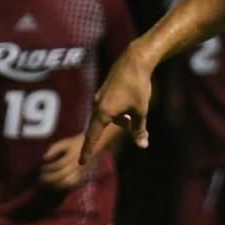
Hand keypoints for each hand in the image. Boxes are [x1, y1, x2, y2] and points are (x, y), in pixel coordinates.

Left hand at [39, 135, 90, 188]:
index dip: (48, 168)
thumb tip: (44, 158)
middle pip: (61, 175)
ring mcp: (80, 172)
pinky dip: (65, 186)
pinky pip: (74, 184)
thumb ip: (53, 149)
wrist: (92, 146)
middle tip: (41, 179)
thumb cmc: (75, 143)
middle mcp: (76, 166)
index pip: (58, 165)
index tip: (41, 169)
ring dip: (57, 184)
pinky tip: (58, 185)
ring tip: (48, 184)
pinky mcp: (83, 176)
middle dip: (50, 178)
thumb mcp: (64, 142)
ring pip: (68, 182)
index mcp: (71, 157)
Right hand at [81, 49, 155, 163]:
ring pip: (110, 117)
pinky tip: (133, 103)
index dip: (88, 151)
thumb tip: (142, 145)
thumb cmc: (138, 87)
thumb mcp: (141, 111)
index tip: (81, 162)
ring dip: (122, 120)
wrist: (134, 61)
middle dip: (113, 132)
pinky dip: (121, 112)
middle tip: (110, 138)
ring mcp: (99, 98)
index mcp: (103, 112)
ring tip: (137, 111)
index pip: (93, 137)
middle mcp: (97, 105)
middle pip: (102, 127)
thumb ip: (139, 129)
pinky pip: (111, 109)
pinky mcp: (105, 93)